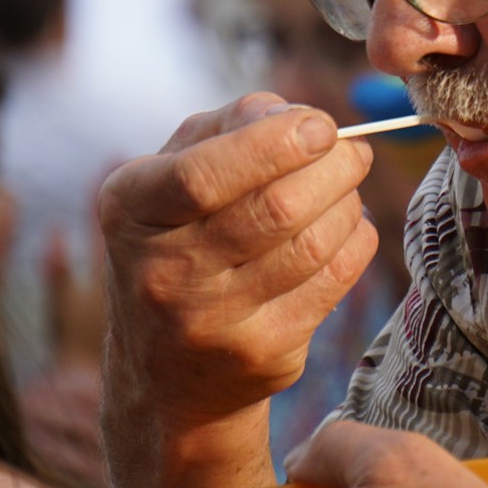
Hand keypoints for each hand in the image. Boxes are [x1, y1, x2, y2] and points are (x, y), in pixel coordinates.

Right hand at [99, 93, 376, 458]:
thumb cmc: (179, 242)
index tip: (321, 127)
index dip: (274, 144)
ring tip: (348, 187)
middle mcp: (163, 271)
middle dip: (335, 167)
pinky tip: (348, 229)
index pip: (203, 175)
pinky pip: (334, 280)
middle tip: (354, 151)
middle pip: (275, 208)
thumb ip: (229, 127)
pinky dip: (356, 242)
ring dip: (348, 203)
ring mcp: (212, 321)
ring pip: (313, 244)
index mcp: (131, 209)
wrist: (165, 371)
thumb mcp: (173, 175)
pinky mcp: (262, 353)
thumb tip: (299, 115)